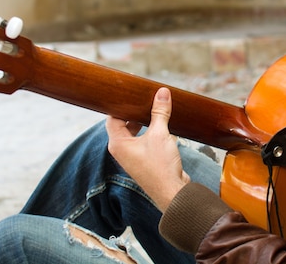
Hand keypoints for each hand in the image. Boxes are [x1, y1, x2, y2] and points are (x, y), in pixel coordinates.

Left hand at [106, 87, 189, 211]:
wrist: (173, 192)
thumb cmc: (161, 166)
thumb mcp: (160, 134)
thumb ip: (159, 112)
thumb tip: (162, 92)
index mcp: (118, 144)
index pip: (113, 117)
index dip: (120, 104)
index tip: (130, 93)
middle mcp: (122, 151)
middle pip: (123, 124)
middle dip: (134, 111)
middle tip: (144, 98)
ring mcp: (132, 157)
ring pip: (134, 133)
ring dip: (143, 121)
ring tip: (154, 109)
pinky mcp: (144, 161)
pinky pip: (143, 141)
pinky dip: (149, 131)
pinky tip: (161, 124)